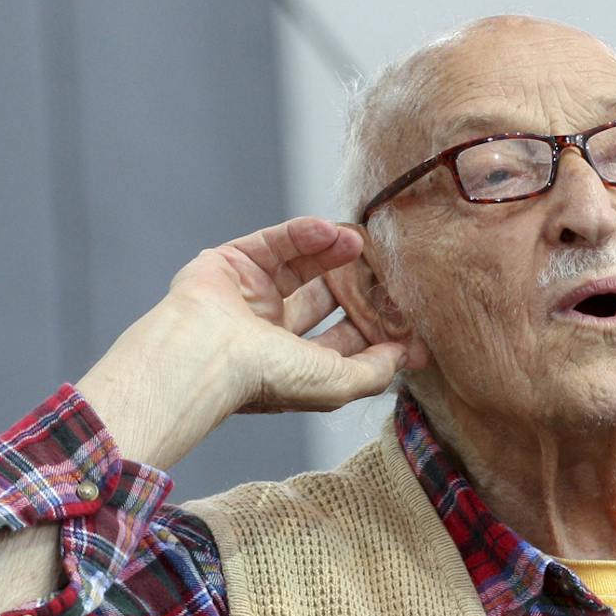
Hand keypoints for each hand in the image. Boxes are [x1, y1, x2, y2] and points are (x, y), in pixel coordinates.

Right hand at [78, 217, 410, 469]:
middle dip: (356, 286)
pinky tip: (329, 231)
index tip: (407, 317)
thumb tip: (400, 356)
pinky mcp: (232, 263)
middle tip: (386, 272)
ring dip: (333, 254)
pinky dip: (302, 234)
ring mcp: (250, 297)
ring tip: (359, 242)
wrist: (208, 352)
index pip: (340, 343)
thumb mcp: (337, 384)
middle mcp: (269, 334)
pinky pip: (274, 242)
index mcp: (291, 367)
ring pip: (300, 268)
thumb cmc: (268, 377)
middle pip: (323, 302)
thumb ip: (374, 372)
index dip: (374, 329)